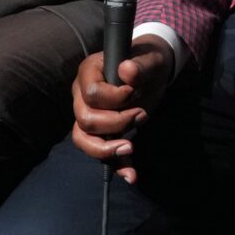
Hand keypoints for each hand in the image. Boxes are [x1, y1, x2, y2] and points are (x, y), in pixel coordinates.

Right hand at [70, 38, 173, 183]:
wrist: (153, 73)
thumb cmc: (147, 62)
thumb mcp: (150, 60)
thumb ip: (140, 65)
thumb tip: (127, 70)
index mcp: (89, 72)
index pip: (92, 94)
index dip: (115, 99)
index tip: (135, 92)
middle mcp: (81, 94)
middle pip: (86, 119)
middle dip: (116, 123)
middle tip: (142, 114)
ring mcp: (87, 114)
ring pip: (83, 139)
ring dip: (107, 148)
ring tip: (130, 147)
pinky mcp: (101, 132)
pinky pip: (100, 152)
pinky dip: (116, 165)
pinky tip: (131, 175)